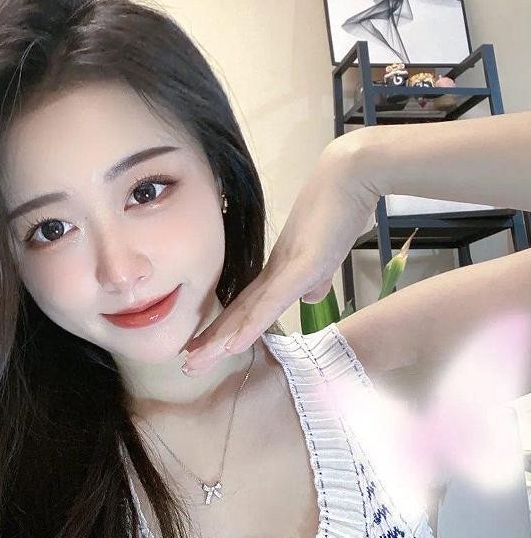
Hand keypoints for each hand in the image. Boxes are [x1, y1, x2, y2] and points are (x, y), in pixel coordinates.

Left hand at [182, 132, 380, 373]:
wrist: (350, 175)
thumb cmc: (340, 209)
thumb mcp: (326, 253)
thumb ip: (315, 277)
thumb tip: (309, 297)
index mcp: (281, 269)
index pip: (248, 305)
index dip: (227, 328)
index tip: (206, 347)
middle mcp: (275, 270)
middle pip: (238, 311)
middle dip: (213, 339)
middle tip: (186, 362)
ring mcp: (286, 268)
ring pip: (245, 311)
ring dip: (220, 339)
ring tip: (195, 361)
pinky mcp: (301, 266)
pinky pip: (270, 302)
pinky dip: (250, 325)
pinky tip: (231, 345)